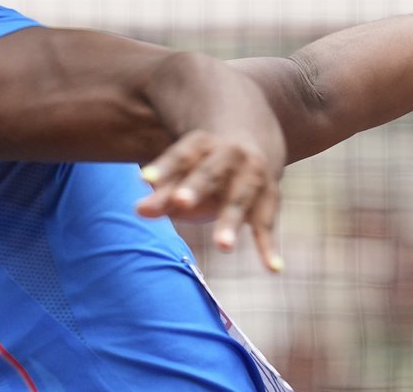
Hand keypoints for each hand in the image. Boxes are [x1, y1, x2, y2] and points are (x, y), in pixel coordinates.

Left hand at [134, 127, 286, 273]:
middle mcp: (230, 155)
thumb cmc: (203, 169)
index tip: (145, 179)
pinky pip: (267, 224)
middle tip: (180, 203)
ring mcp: (253, 175)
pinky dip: (269, 247)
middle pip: (210, 173)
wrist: (252, 144)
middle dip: (196, 188)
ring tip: (223, 247)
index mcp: (201, 144)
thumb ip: (162, 194)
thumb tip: (140, 210)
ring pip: (240, 199)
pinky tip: (273, 268)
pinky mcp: (270, 198)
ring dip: (231, 222)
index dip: (163, 168)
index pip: (180, 156)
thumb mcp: (182, 175)